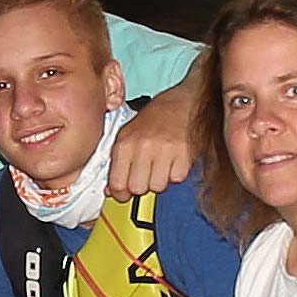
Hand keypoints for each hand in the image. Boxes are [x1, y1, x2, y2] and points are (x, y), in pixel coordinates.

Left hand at [107, 84, 202, 198]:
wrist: (182, 102)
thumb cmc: (154, 120)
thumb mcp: (128, 136)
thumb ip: (117, 163)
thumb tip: (111, 191)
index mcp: (125, 143)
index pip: (117, 184)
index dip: (121, 194)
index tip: (125, 193)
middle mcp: (143, 146)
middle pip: (137, 189)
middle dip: (142, 186)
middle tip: (146, 174)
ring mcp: (165, 150)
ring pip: (158, 187)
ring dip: (160, 180)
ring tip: (161, 165)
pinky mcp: (185, 153)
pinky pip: (177, 179)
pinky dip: (176, 174)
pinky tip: (174, 161)